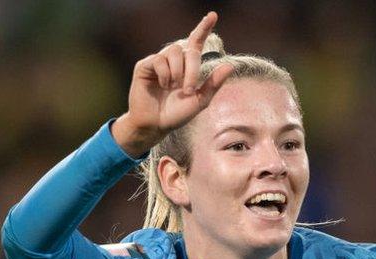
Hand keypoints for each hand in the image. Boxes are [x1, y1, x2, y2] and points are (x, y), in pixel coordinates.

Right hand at [112, 11, 234, 156]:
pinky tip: (162, 86)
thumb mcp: (200, 100)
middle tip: (188, 89)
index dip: (204, 28)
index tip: (213, 15)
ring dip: (178, 72)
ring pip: (173, 51)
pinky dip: (164, 74)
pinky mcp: (145, 66)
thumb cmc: (177, 114)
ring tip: (173, 87)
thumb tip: (230, 65)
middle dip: (192, 69)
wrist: (156, 125)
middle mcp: (174, 60)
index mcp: (188, 66)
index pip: (196, 42)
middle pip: (188, 50)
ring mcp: (158, 61)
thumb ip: (214, 83)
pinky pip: (158, 60)